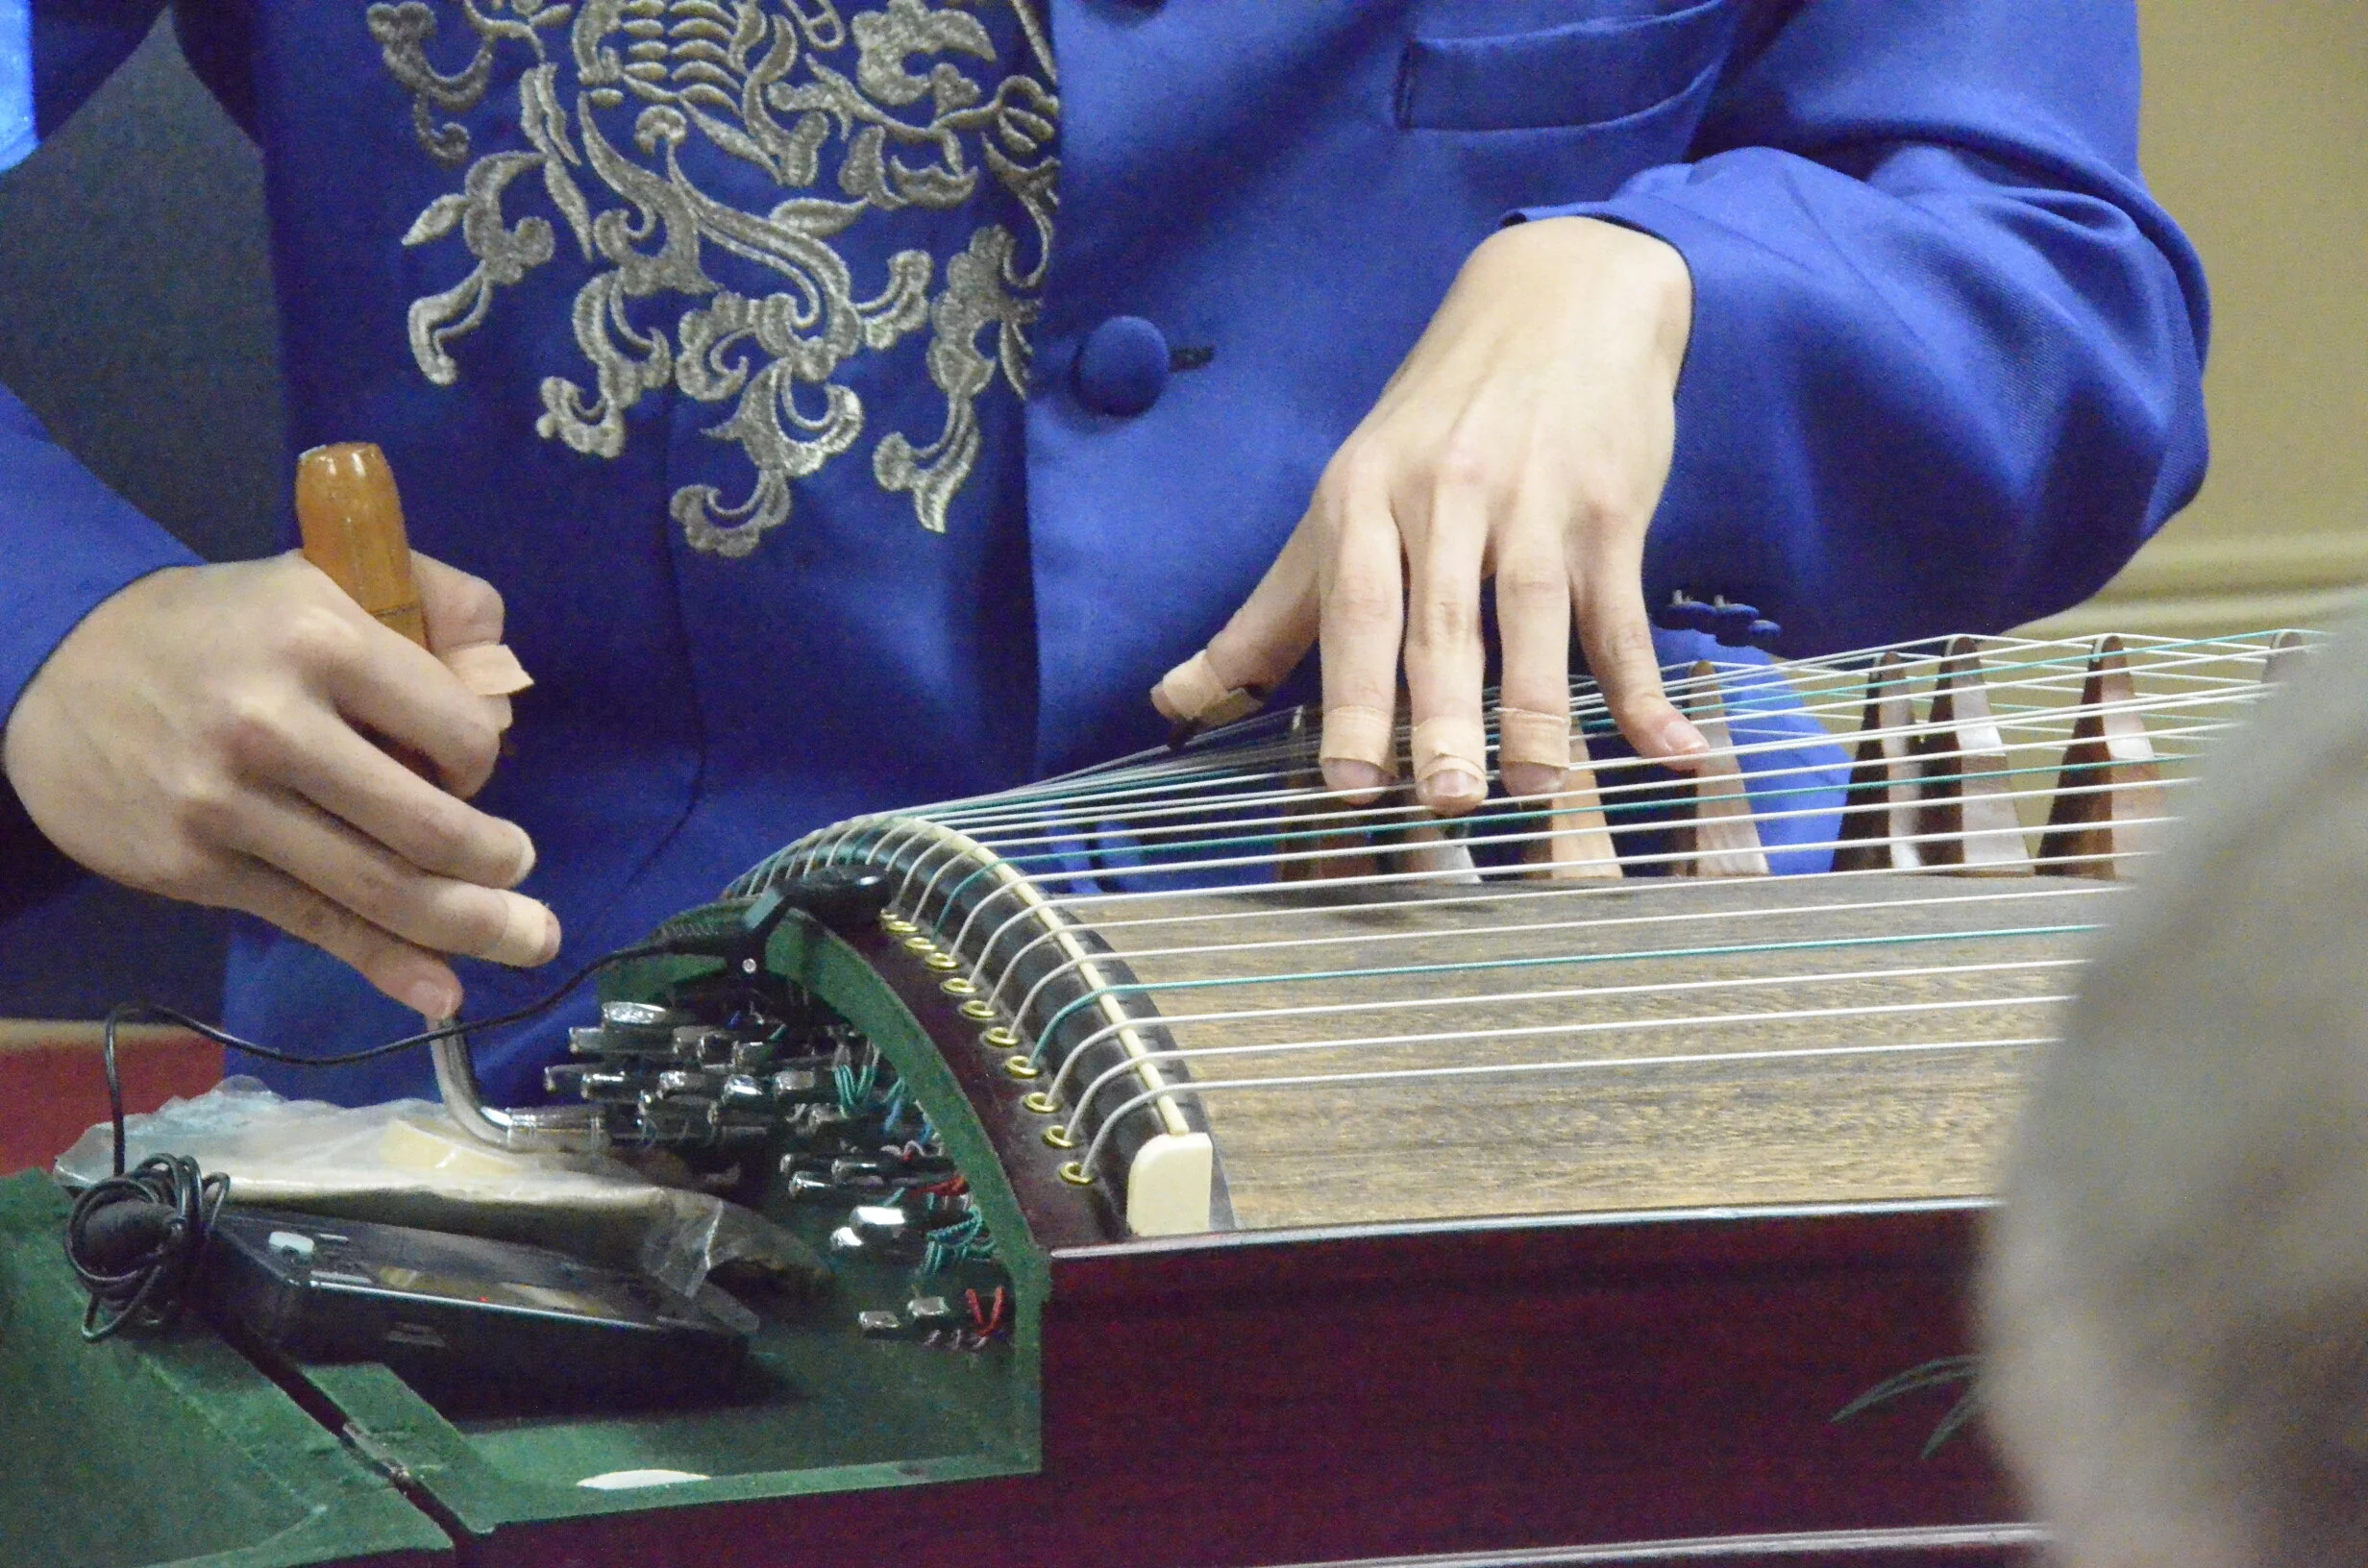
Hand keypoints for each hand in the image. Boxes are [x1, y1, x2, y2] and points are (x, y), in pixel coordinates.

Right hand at [2, 551, 556, 1018]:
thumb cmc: (219, 626)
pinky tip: (441, 993)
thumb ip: (433, 604)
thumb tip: (505, 679)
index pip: (456, 731)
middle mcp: (274, 724)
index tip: (465, 768)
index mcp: (320, 637)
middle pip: (426, 827)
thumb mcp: (321, 575)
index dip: (480, 760)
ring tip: (532, 939)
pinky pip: (314, 922)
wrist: (55, 664)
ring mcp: (229, 805)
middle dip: (495, 861)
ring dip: (473, 925)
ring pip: (380, 888)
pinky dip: (387, 965)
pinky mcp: (196, 865)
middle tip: (519, 864)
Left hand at [1153, 216, 1708, 810]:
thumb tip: (1176, 703)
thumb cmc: (1435, 423)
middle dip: (1442, 715)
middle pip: (1442, 622)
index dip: (1351, 696)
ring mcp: (1533, 500)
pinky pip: (1623, 612)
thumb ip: (1270, 614)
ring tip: (1537, 788)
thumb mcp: (1343, 499)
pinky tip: (1668, 747)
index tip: (1347, 779)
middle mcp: (1444, 495)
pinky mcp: (1610, 507)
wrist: (1555, 298)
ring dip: (1538, 709)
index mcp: (1365, 496)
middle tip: (1444, 802)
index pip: (1357, 608)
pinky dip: (1644, 686)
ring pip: (1532, 616)